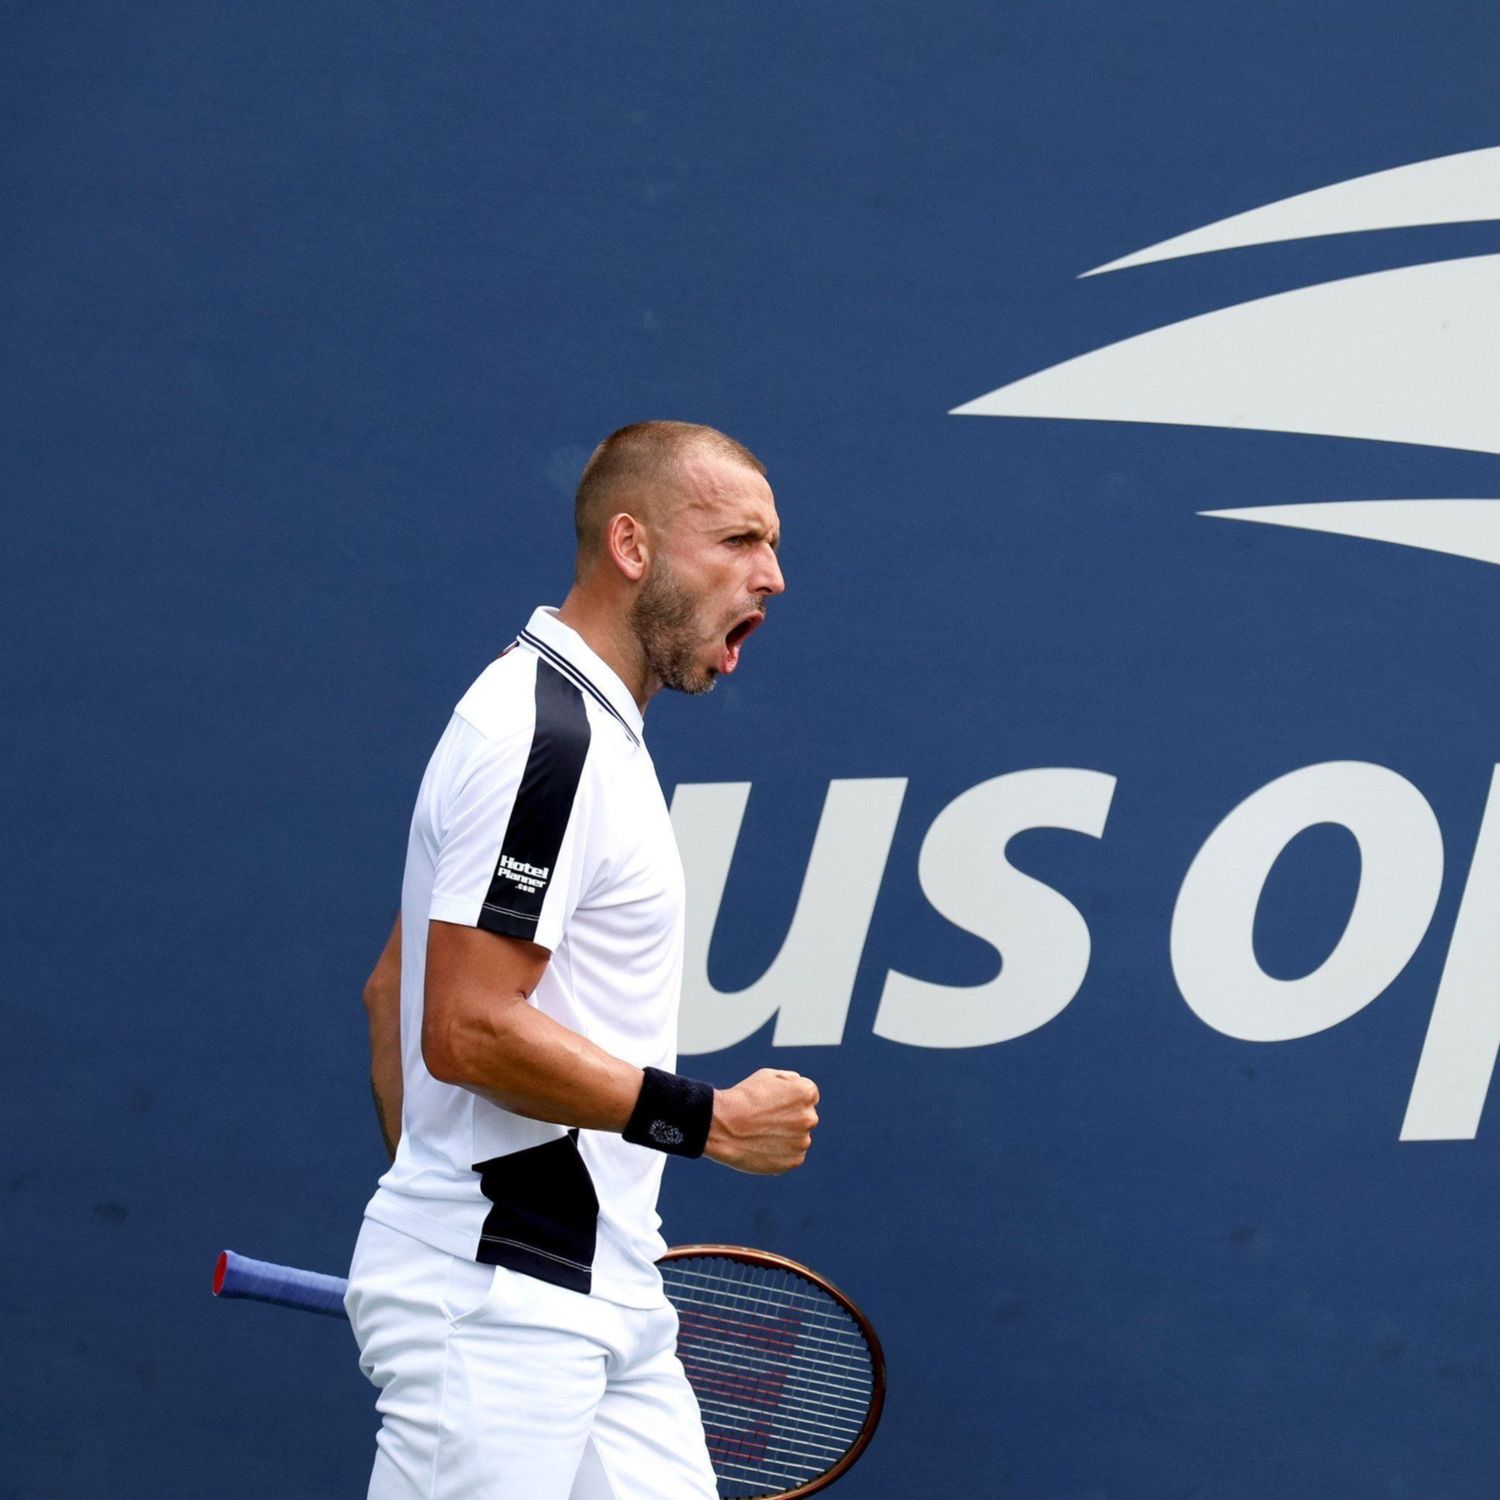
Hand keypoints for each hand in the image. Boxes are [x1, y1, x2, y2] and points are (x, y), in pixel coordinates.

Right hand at [704, 1068, 819, 1174]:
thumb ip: (791, 1080)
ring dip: (785, 1136)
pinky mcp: (794, 1161)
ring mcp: (802, 1141)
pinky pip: (792, 1155)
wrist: (721, 1126)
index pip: (808, 1096)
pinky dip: (781, 1153)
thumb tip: (800, 1086)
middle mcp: (810, 1117)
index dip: (788, 1098)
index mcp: (807, 1093)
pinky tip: (762, 1146)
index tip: (771, 1102)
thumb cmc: (742, 1098)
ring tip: (760, 1133)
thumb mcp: (767, 1076)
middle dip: (790, 1118)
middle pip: (805, 1117)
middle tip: (764, 1119)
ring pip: (798, 1137)